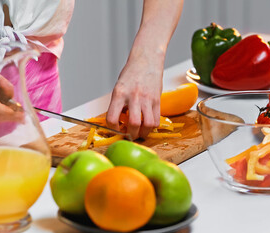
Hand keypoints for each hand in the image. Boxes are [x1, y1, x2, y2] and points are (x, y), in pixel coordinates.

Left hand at [105, 0, 182, 139]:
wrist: (147, 59)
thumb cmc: (131, 74)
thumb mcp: (119, 87)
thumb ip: (119, 105)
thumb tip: (119, 122)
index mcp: (119, 93)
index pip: (112, 118)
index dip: (113, 129)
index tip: (115, 129)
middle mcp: (133, 96)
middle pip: (133, 124)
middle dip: (130, 134)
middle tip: (129, 135)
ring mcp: (147, 99)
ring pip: (147, 124)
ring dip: (143, 133)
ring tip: (140, 133)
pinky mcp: (157, 100)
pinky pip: (156, 120)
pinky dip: (151, 127)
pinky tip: (147, 125)